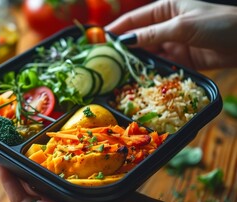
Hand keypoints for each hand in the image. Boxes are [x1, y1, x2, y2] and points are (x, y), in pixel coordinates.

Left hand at [0, 165, 204, 201]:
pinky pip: (70, 185)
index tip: (0, 162)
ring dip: (37, 172)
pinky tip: (62, 157)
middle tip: (11, 152)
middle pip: (33, 197)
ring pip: (50, 190)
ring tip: (30, 152)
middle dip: (18, 176)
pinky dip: (60, 172)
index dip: (9, 186)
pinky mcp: (97, 201)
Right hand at [105, 0, 236, 69]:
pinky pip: (161, 65)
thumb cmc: (218, 24)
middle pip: (139, 37)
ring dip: (136, 61)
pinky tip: (139, 78)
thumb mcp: (182, 26)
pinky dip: (150, 71)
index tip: (99, 39)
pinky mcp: (181, 59)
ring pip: (148, 53)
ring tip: (118, 71)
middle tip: (105, 60)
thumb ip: (152, 34)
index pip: (135, 18)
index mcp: (166, 8)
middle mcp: (167, 24)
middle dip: (124, 48)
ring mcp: (173, 42)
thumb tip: (126, 40)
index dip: (117, 28)